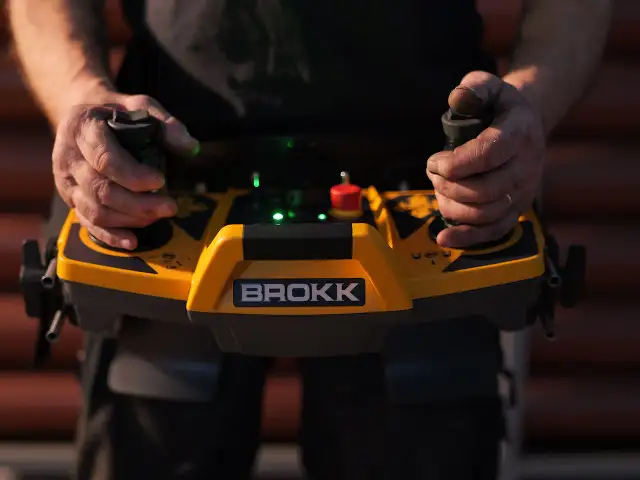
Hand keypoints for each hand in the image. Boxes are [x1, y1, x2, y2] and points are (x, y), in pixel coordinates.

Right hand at [52, 94, 199, 249]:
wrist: (85, 118)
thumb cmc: (116, 113)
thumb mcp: (141, 106)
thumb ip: (166, 124)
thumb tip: (191, 147)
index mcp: (82, 128)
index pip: (105, 158)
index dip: (133, 175)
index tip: (160, 181)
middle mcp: (68, 156)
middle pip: (101, 190)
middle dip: (139, 204)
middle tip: (170, 207)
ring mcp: (67, 181)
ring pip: (95, 210)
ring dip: (130, 219)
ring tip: (158, 216)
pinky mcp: (71, 200)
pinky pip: (88, 224)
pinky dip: (111, 236)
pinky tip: (133, 241)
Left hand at [426, 71, 545, 247]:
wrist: (528, 124)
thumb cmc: (499, 106)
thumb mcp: (488, 86)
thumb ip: (473, 88)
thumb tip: (457, 98)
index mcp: (520, 133)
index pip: (488, 154)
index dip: (455, 163)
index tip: (434, 161)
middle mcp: (528, 166)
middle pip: (484, 190)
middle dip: (448, 186)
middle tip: (433, 173)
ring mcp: (523, 192)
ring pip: (484, 213)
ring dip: (451, 206)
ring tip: (439, 189)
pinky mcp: (517, 210)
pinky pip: (493, 232)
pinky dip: (466, 238)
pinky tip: (444, 239)